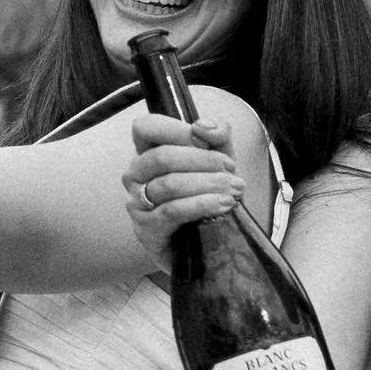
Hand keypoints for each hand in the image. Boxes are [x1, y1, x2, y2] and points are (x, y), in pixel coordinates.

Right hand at [123, 105, 239, 256]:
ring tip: (234, 190)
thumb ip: (217, 137)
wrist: (211, 243)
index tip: (207, 141)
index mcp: (148, 152)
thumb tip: (203, 126)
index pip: (146, 128)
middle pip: (161, 156)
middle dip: (202, 161)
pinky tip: (223, 205)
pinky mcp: (146, 229)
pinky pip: (172, 211)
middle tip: (232, 170)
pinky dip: (201, 205)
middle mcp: (135, 176)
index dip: (176, 130)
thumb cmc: (209, 197)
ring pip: (169, 184)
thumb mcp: (219, 161)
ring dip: (207, 184)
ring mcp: (137, 203)